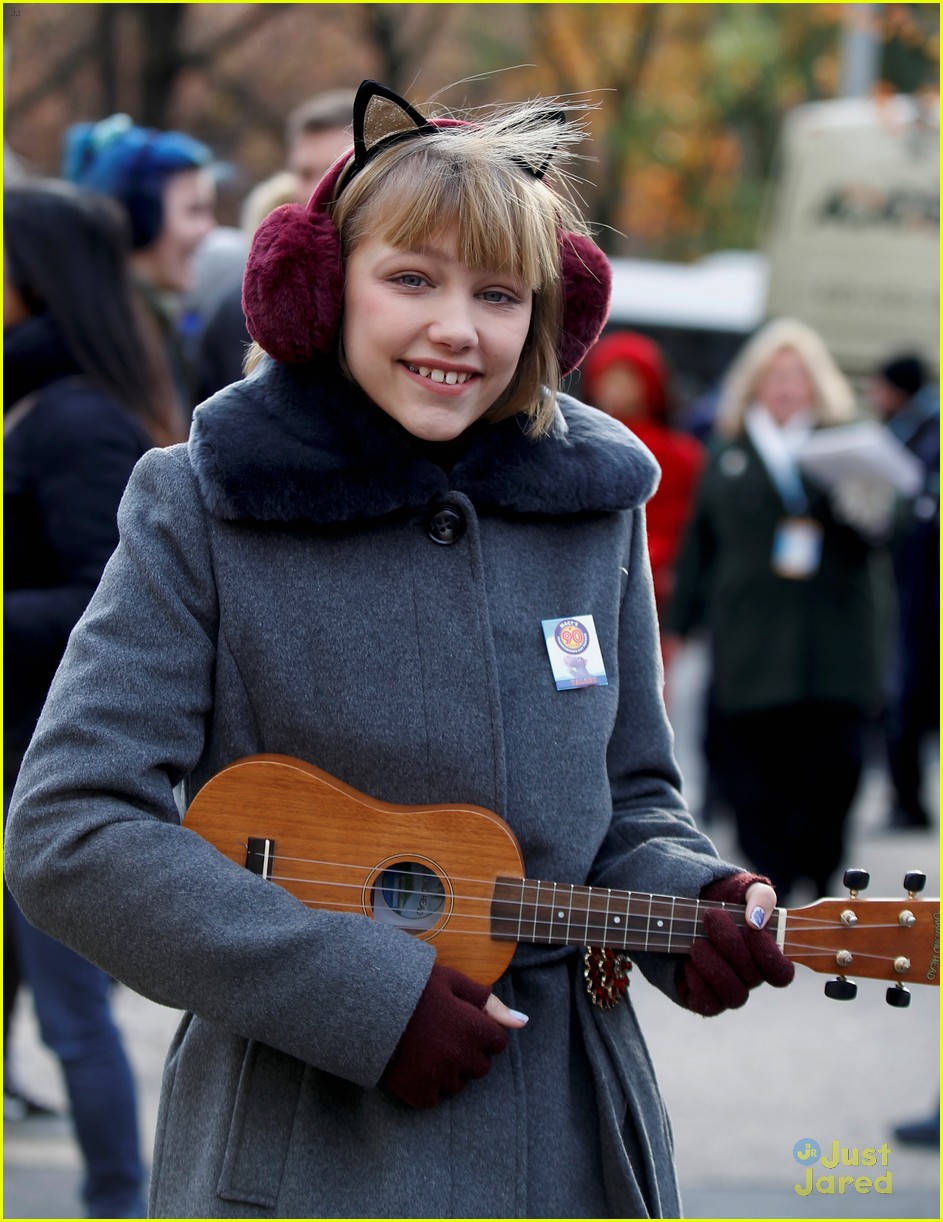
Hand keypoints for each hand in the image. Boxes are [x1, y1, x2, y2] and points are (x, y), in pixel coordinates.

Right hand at [382, 965, 526, 1108]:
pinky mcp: (418, 1091)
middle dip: (469, 1053)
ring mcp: (439, 1076)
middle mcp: (461, 1055)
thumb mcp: (453, 982)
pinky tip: (415, 1064)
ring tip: (427, 1048)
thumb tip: (523, 1022)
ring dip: (449, 1070)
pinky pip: (435, 1099)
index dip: (482, 1031)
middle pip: (481, 1067)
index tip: (463, 1022)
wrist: (368, 1004)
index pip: (498, 1042)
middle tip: (444, 1035)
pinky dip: (428, 1087)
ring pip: (459, 1084)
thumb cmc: (413, 988)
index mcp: (473, 1028)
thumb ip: (489, 1003)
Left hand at [678, 872, 794, 1015]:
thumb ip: (761, 898)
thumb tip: (757, 920)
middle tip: (711, 916)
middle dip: (731, 943)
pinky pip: (708, 1003)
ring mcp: (727, 991)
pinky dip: (698, 980)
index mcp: (765, 957)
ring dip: (716, 966)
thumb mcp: (745, 890)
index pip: (782, 974)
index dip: (770, 954)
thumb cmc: (724, 900)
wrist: (687, 909)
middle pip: (753, 977)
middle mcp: (749, 978)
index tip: (750, 926)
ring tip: (697, 943)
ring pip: (734, 995)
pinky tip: (688, 958)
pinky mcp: (703, 999)